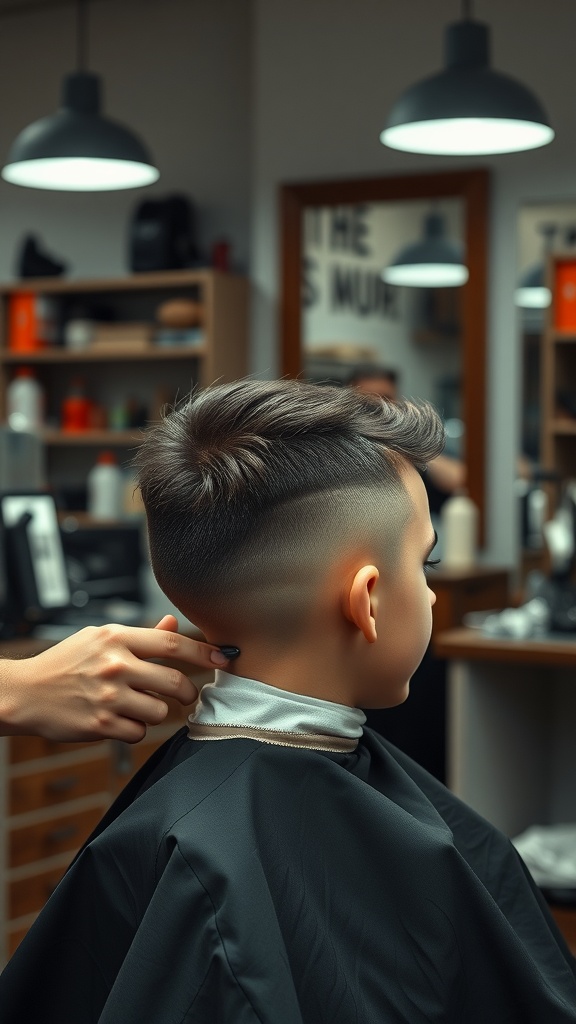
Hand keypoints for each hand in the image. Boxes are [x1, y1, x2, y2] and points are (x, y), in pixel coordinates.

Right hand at [0, 615, 230, 742]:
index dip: (204, 652)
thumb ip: (139, 636)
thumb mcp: (99, 639)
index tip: (225, 658)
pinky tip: (120, 719)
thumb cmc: (65, 663)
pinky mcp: (101, 725)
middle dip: (188, 692)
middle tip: (186, 695)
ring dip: (156, 711)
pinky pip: (140, 732)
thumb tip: (173, 625)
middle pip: (175, 681)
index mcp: (116, 638)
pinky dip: (136, 729)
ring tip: (136, 705)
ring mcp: (108, 697)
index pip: (173, 644)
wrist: (24, 693)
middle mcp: (115, 665)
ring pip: (160, 711)